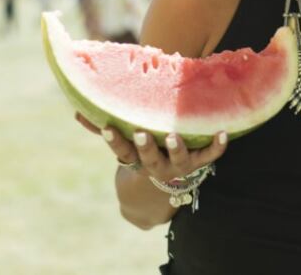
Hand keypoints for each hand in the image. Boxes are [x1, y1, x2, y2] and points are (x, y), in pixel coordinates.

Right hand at [75, 112, 227, 180]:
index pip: (122, 151)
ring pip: (179, 159)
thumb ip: (104, 130)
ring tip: (174, 135)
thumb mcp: (124, 146)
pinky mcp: (199, 163)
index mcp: (138, 160)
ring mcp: (179, 166)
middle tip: (142, 133)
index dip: (115, 141)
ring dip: (177, 148)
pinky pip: (210, 156)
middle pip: (149, 158)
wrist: (166, 189)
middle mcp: (157, 165)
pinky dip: (217, 146)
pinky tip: (223, 132)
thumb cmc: (143, 155)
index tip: (108, 127)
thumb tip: (77, 111)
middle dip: (145, 147)